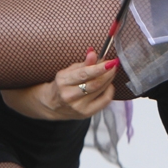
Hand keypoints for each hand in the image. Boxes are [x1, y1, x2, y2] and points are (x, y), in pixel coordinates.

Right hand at [0, 48, 119, 119]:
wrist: (53, 104)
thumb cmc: (63, 84)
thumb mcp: (69, 71)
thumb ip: (83, 63)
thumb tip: (93, 53)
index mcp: (63, 82)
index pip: (84, 74)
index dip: (99, 68)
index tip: (111, 61)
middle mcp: (69, 96)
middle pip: (94, 83)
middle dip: (108, 72)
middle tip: (115, 64)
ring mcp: (78, 107)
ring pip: (100, 90)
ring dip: (109, 79)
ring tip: (112, 71)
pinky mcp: (86, 114)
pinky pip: (104, 101)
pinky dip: (110, 90)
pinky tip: (109, 84)